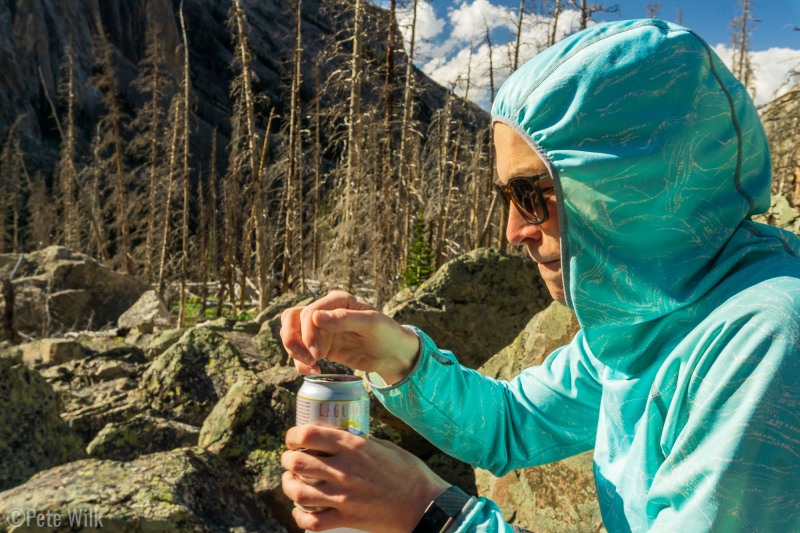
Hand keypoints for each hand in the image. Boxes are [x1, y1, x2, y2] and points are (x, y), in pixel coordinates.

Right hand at [280, 290, 419, 383]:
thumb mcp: (371, 324)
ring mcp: (321, 329)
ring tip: (311, 366)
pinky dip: (300, 362)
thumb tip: (315, 317)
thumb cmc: (387, 334)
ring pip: (292, 335)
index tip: (318, 353)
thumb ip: (344, 319)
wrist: (393, 354)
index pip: (309, 313)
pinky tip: (314, 371)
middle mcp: (326, 312)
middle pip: (292, 320)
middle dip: (294, 341)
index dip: (308, 333)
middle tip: (309, 359)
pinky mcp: (321, 346)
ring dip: (294, 352)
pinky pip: (300, 351)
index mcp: (337, 300)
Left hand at [281, 425, 451, 531]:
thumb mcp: (385, 446)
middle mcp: (344, 469)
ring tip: (291, 481)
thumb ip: (360, 441)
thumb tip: (340, 436)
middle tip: (290, 459)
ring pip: (298, 492)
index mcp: (354, 446)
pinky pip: (310, 522)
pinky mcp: (346, 519)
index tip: (294, 438)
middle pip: (297, 462)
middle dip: (287, 459)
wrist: (423, 505)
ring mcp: (343, 496)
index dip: (294, 435)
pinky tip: (301, 510)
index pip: (309, 434)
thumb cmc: (408, 473)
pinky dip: (300, 516)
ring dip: (289, 485)